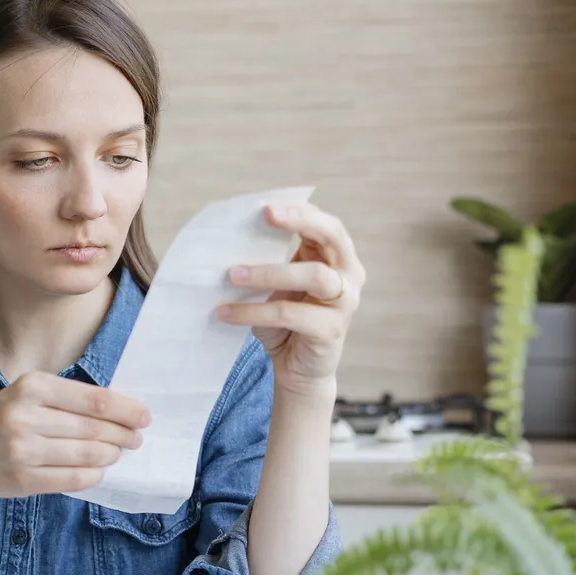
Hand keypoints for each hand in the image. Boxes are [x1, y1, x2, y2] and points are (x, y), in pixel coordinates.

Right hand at [0, 372, 149, 499]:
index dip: (125, 410)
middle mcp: (25, 417)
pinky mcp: (24, 479)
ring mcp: (23, 451)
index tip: (143, 416)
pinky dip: (94, 475)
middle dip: (123, 434)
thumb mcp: (24, 394)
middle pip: (94, 428)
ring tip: (116, 452)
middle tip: (135, 438)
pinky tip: (98, 470)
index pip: (93, 400)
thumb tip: (119, 410)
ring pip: (88, 455)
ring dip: (110, 455)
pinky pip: (75, 479)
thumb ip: (64, 399)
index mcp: (30, 387)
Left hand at [218, 202, 365, 398]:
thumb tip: (231, 239)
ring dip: (269, 272)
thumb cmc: (286, 321)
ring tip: (231, 275)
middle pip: (333, 237)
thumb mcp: (277, 285)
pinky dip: (254, 311)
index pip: (324, 223)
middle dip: (301, 222)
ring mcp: (345, 303)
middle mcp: (348, 275)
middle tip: (267, 216)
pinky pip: (290, 314)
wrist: (297, 369)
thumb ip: (268, 260)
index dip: (299, 211)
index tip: (266, 206)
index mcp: (335, 257)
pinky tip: (227, 312)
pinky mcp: (330, 331)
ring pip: (314, 276)